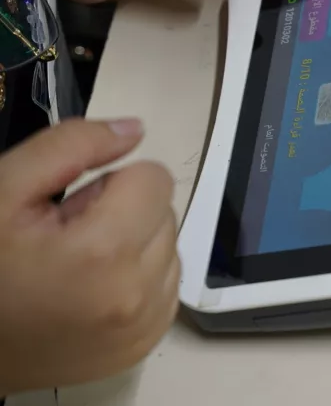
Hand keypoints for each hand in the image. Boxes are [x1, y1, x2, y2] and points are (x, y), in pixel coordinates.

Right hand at [0, 119, 177, 392]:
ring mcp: (145, 326)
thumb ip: (72, 145)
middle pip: (164, 211)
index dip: (109, 183)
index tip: (70, 209)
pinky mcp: (145, 345)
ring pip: (169, 247)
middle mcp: (138, 294)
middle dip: (121, 214)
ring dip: (132, 246)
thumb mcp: (4, 190)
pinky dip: (137, 279)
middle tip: (65, 239)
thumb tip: (135, 130)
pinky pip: (166, 285)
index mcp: (105, 252)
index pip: (155, 177)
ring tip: (75, 267)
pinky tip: (90, 290)